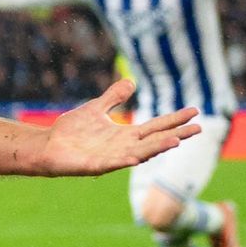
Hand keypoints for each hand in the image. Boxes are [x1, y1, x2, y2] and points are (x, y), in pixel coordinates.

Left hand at [38, 80, 200, 175]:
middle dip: (176, 134)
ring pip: (140, 153)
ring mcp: (111, 157)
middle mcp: (123, 147)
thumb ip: (113, 98)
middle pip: (155, 140)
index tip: (194, 112)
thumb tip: (131, 82)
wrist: (47, 145)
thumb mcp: (96, 109)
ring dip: (157, 148)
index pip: (156, 126)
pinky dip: (126, 160)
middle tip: (198, 128)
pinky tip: (138, 156)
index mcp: (125, 135)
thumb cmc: (71, 130)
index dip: (174, 119)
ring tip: (176, 140)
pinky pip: (113, 163)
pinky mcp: (95, 165)